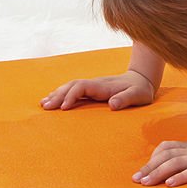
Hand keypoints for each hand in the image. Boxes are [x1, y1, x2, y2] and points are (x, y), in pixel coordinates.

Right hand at [40, 70, 155, 110]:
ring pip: (71, 87)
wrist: (142, 79)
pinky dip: (62, 94)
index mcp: (104, 86)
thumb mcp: (138, 95)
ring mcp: (93, 86)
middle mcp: (95, 84)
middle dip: (58, 95)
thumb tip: (112, 104)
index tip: (64, 108)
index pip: (82, 87)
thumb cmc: (141, 90)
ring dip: (57, 94)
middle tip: (46, 107)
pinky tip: (52, 100)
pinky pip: (74, 90)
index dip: (72, 95)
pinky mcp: (92, 90)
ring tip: (44, 104)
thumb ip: (126, 98)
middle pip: (72, 85)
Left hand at [132, 136, 186, 186]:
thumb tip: (175, 163)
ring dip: (158, 173)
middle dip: (149, 167)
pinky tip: (170, 184)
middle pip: (166, 156)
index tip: (143, 171)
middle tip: (135, 180)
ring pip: (175, 163)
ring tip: (146, 182)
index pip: (166, 148)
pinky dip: (180, 177)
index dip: (152, 158)